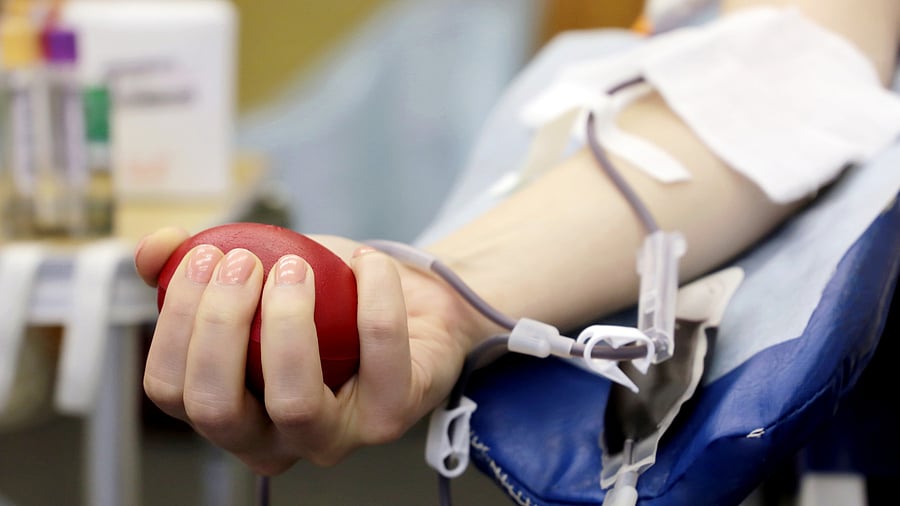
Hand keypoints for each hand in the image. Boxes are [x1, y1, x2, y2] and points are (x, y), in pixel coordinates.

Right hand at [135, 227, 485, 473]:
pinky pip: (379, 351)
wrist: (415, 312)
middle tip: (244, 262)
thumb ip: (197, 266)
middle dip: (220, 323)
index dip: (175, 321)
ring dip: (286, 321)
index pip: (171, 389)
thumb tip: (153, 250)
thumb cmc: (327, 303)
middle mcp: (274, 440)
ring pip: (291, 402)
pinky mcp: (391, 416)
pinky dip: (374, 293)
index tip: (204, 258)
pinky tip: (368, 261)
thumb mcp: (256, 276)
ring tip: (295, 266)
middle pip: (217, 407)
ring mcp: (334, 437)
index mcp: (230, 412)